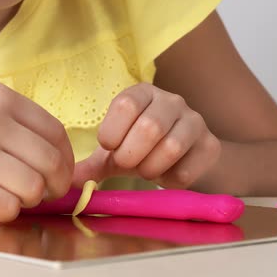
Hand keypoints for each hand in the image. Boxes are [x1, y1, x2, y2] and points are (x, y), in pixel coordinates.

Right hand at [0, 82, 73, 220]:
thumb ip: (11, 121)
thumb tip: (53, 155)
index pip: (56, 133)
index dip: (65, 160)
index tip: (59, 174)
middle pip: (51, 163)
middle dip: (53, 185)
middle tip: (40, 193)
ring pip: (32, 188)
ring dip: (27, 200)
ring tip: (9, 196)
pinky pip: (5, 207)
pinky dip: (6, 212)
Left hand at [73, 83, 220, 188]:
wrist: (188, 158)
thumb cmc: (144, 150)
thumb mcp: (116, 152)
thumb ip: (92, 164)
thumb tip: (66, 182)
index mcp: (143, 94)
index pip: (126, 104)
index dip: (113, 132)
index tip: (110, 148)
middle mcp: (171, 101)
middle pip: (149, 126)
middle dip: (131, 155)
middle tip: (127, 164)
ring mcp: (195, 121)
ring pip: (171, 147)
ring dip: (151, 168)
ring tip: (147, 170)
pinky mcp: (210, 146)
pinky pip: (187, 169)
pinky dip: (170, 180)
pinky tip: (168, 175)